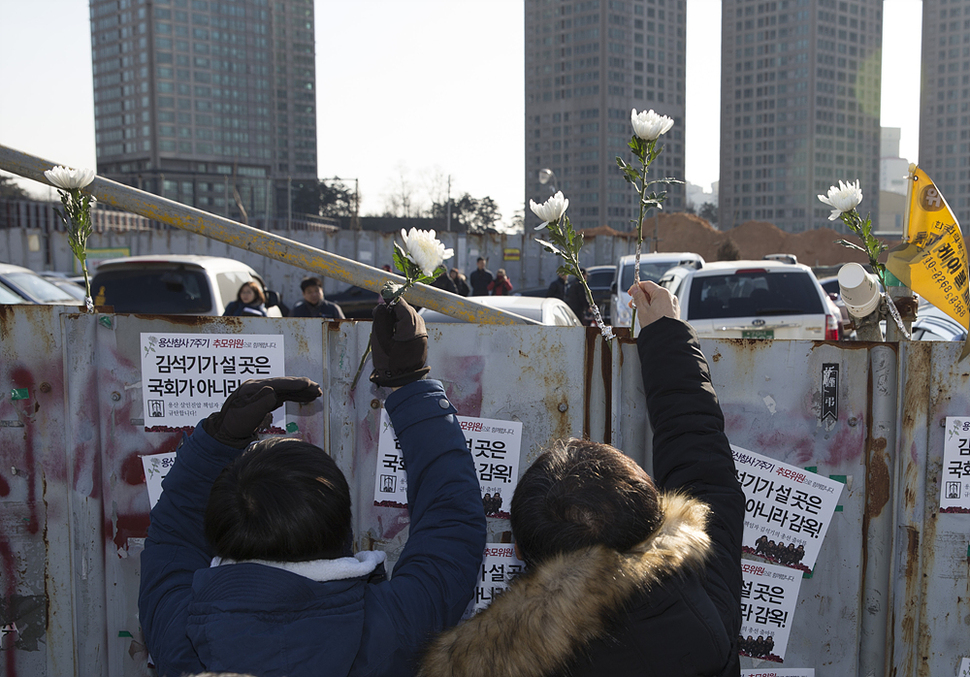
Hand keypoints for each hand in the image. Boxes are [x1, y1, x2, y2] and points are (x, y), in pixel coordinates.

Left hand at [203, 377, 321, 447]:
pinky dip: (295, 396)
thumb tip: (272, 391)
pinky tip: (304, 398)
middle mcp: (259, 386)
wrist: (225, 431)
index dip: (295, 383)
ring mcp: (262, 392)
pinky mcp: (264, 399)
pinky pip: (283, 396)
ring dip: (301, 391)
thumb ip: (260, 402)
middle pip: (284, 384)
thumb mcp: (247, 414)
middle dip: (302, 386)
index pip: (278, 383)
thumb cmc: (234, 424)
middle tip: (317, 388)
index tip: (309, 383)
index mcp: (254, 387)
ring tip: (315, 393)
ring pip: (285, 389)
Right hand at [370, 298, 430, 387]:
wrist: (405, 380)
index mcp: (410, 322)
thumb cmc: (391, 361)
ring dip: (394, 319)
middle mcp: (418, 324)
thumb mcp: (380, 338)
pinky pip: (408, 325)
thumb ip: (380, 318)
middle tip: (378, 315)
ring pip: (405, 317)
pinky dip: (399, 325)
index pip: (399, 302)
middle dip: (390, 310)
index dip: (389, 297)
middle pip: (402, 308)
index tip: (382, 292)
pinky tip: (391, 336)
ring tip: (384, 330)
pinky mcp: (420, 337)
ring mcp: (421, 331)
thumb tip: (382, 306)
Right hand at [628, 280, 679, 329]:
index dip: (637, 287)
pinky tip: (648, 314)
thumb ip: (638, 297)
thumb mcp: (642, 309)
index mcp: (662, 293)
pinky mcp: (674, 311)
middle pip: (652, 292)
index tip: (631, 292)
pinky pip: (662, 305)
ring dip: (647, 303)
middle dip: (641, 297)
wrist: (666, 338)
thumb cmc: (657, 326)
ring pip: (657, 299)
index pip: (647, 284)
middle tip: (633, 304)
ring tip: (640, 311)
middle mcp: (670, 297)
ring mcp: (673, 304)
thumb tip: (635, 289)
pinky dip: (654, 307)